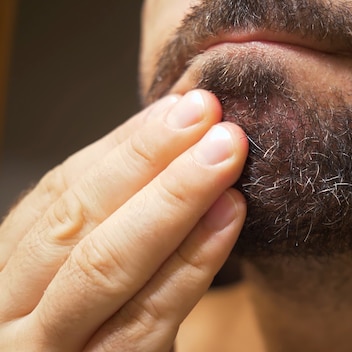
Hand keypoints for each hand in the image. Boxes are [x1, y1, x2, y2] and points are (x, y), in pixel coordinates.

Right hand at [0, 90, 247, 350]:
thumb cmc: (83, 338)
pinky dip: (190, 264)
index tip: (182, 108)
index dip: (123, 147)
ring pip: (104, 265)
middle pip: (77, 220)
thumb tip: (169, 152)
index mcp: (5, 274)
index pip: (59, 195)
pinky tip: (229, 218)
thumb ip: (106, 228)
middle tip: (209, 115)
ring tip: (227, 154)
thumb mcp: (77, 283)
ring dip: (174, 201)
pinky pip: (146, 319)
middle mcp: (7, 312)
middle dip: (147, 161)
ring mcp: (47, 351)